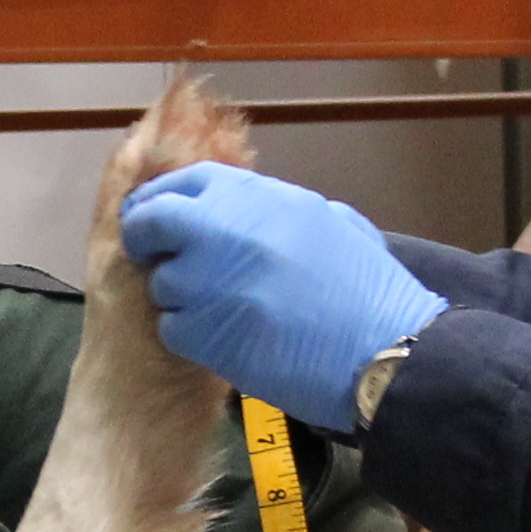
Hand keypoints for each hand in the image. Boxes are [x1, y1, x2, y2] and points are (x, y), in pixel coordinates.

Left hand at [115, 160, 443, 427]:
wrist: (381, 350)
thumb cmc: (369, 289)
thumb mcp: (332, 222)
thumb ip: (282, 209)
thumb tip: (253, 211)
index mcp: (258, 197)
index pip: (185, 181)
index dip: (165, 199)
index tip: (161, 217)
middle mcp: (224, 230)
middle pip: (153, 222)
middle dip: (149, 239)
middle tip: (159, 258)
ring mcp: (209, 282)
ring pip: (162, 283)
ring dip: (178, 296)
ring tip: (216, 310)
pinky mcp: (205, 333)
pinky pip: (173, 328)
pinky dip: (190, 336)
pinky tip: (224, 341)